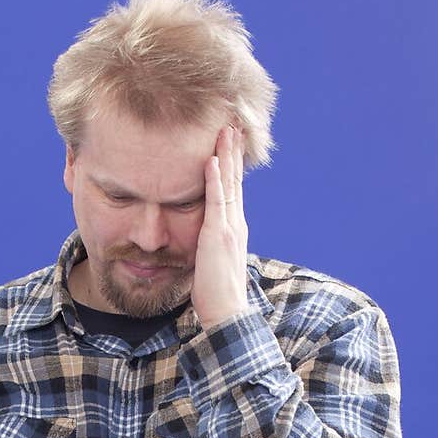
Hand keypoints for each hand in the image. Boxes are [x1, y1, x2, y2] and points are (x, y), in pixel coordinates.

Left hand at [190, 124, 250, 332]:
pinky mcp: (218, 235)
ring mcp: (229, 228)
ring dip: (227, 154)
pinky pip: (216, 201)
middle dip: (234, 151)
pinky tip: (211, 159)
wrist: (226, 313)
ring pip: (229, 183)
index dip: (232, 166)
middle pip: (235, 179)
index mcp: (234, 230)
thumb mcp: (212, 263)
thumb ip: (209, 246)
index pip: (233, 190)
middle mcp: (236, 224)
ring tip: (225, 130)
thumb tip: (201, 240)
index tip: (231, 143)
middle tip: (233, 124)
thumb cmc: (216, 294)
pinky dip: (215, 178)